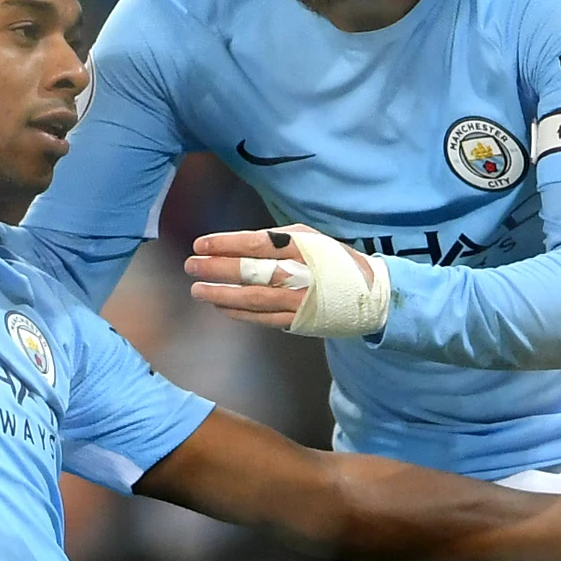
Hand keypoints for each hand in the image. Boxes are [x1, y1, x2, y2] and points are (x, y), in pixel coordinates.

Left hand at [185, 223, 376, 329]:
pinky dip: (238, 313)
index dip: (224, 244)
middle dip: (215, 269)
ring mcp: (296, 301)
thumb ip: (277, 239)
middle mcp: (297, 274)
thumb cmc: (334, 261)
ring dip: (220, 294)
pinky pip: (261, 318)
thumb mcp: (310, 238)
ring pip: (251, 299)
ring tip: (197, 290)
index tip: (200, 244)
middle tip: (191, 266)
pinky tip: (221, 306)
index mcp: (301, 247)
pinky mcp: (296, 322)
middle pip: (248, 271)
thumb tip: (240, 244)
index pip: (254, 243)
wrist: (369, 295)